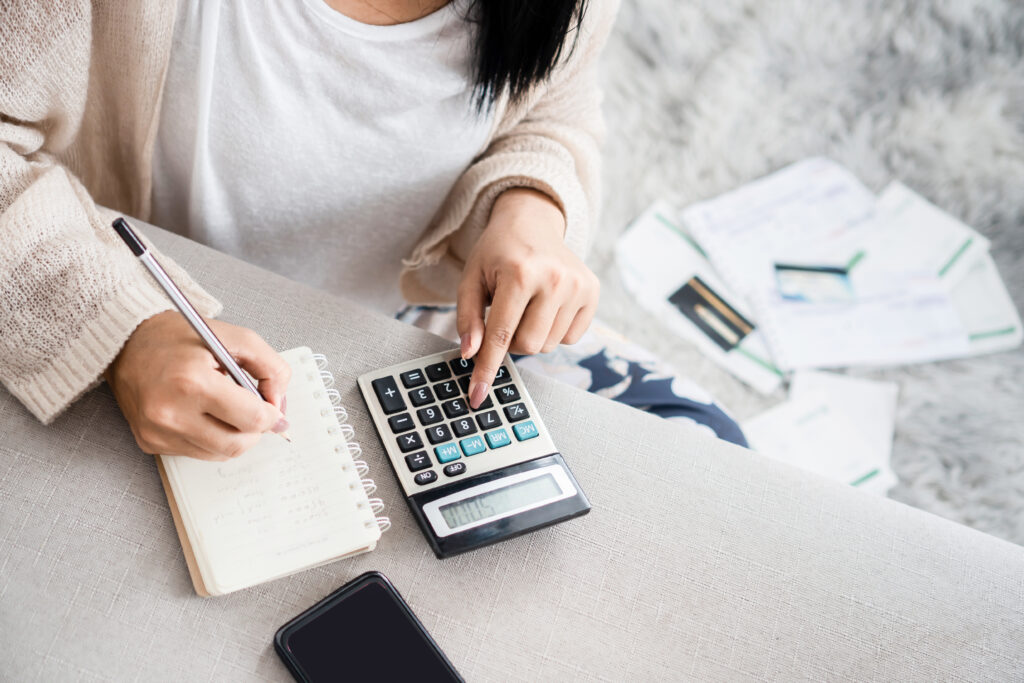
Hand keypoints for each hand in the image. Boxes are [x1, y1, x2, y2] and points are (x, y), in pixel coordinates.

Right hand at [106, 311, 290, 460]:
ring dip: (234, 436)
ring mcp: (157, 432)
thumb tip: (279, 404)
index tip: (274, 409)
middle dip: (255, 431)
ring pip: (219, 454)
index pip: (252, 419)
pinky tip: (204, 414)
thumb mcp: (235, 338)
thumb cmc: (181, 338)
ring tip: (226, 408)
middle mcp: (170, 412)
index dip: (272, 416)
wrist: (127, 344)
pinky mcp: (150, 442)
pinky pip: (197, 453)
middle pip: (237, 444)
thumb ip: (270, 367)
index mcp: (192, 382)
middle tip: (254, 412)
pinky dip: (211, 439)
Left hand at [457, 188, 598, 407]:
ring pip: (548, 345)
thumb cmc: (497, 252)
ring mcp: (578, 285)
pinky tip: (546, 305)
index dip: (486, 369)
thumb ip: (467, 318)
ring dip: (532, 334)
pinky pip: (569, 338)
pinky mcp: (593, 291)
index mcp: (520, 273)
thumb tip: (471, 354)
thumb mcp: (471, 279)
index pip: (501, 335)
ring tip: (526, 304)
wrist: (532, 221)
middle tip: (505, 315)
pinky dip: (553, 329)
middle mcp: (555, 279)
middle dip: (511, 341)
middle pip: (528, 346)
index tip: (477, 395)